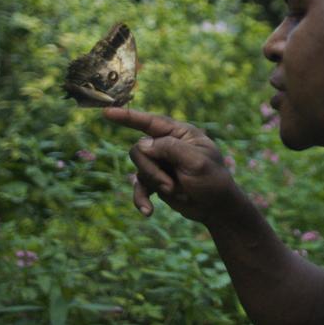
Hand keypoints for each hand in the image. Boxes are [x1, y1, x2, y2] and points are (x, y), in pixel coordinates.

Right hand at [103, 108, 240, 223]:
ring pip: (139, 168)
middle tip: (171, 184)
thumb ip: (170, 149)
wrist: (217, 208)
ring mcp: (161, 163)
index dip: (128, 117)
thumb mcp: (196, 162)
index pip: (150, 121)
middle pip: (140, 150)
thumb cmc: (212, 180)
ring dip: (154, 183)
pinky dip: (142, 199)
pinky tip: (148, 211)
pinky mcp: (156, 181)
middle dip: (152, 169)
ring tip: (175, 191)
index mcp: (180, 133)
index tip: (107, 113)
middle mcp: (168, 145)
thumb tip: (142, 144)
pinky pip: (139, 188)